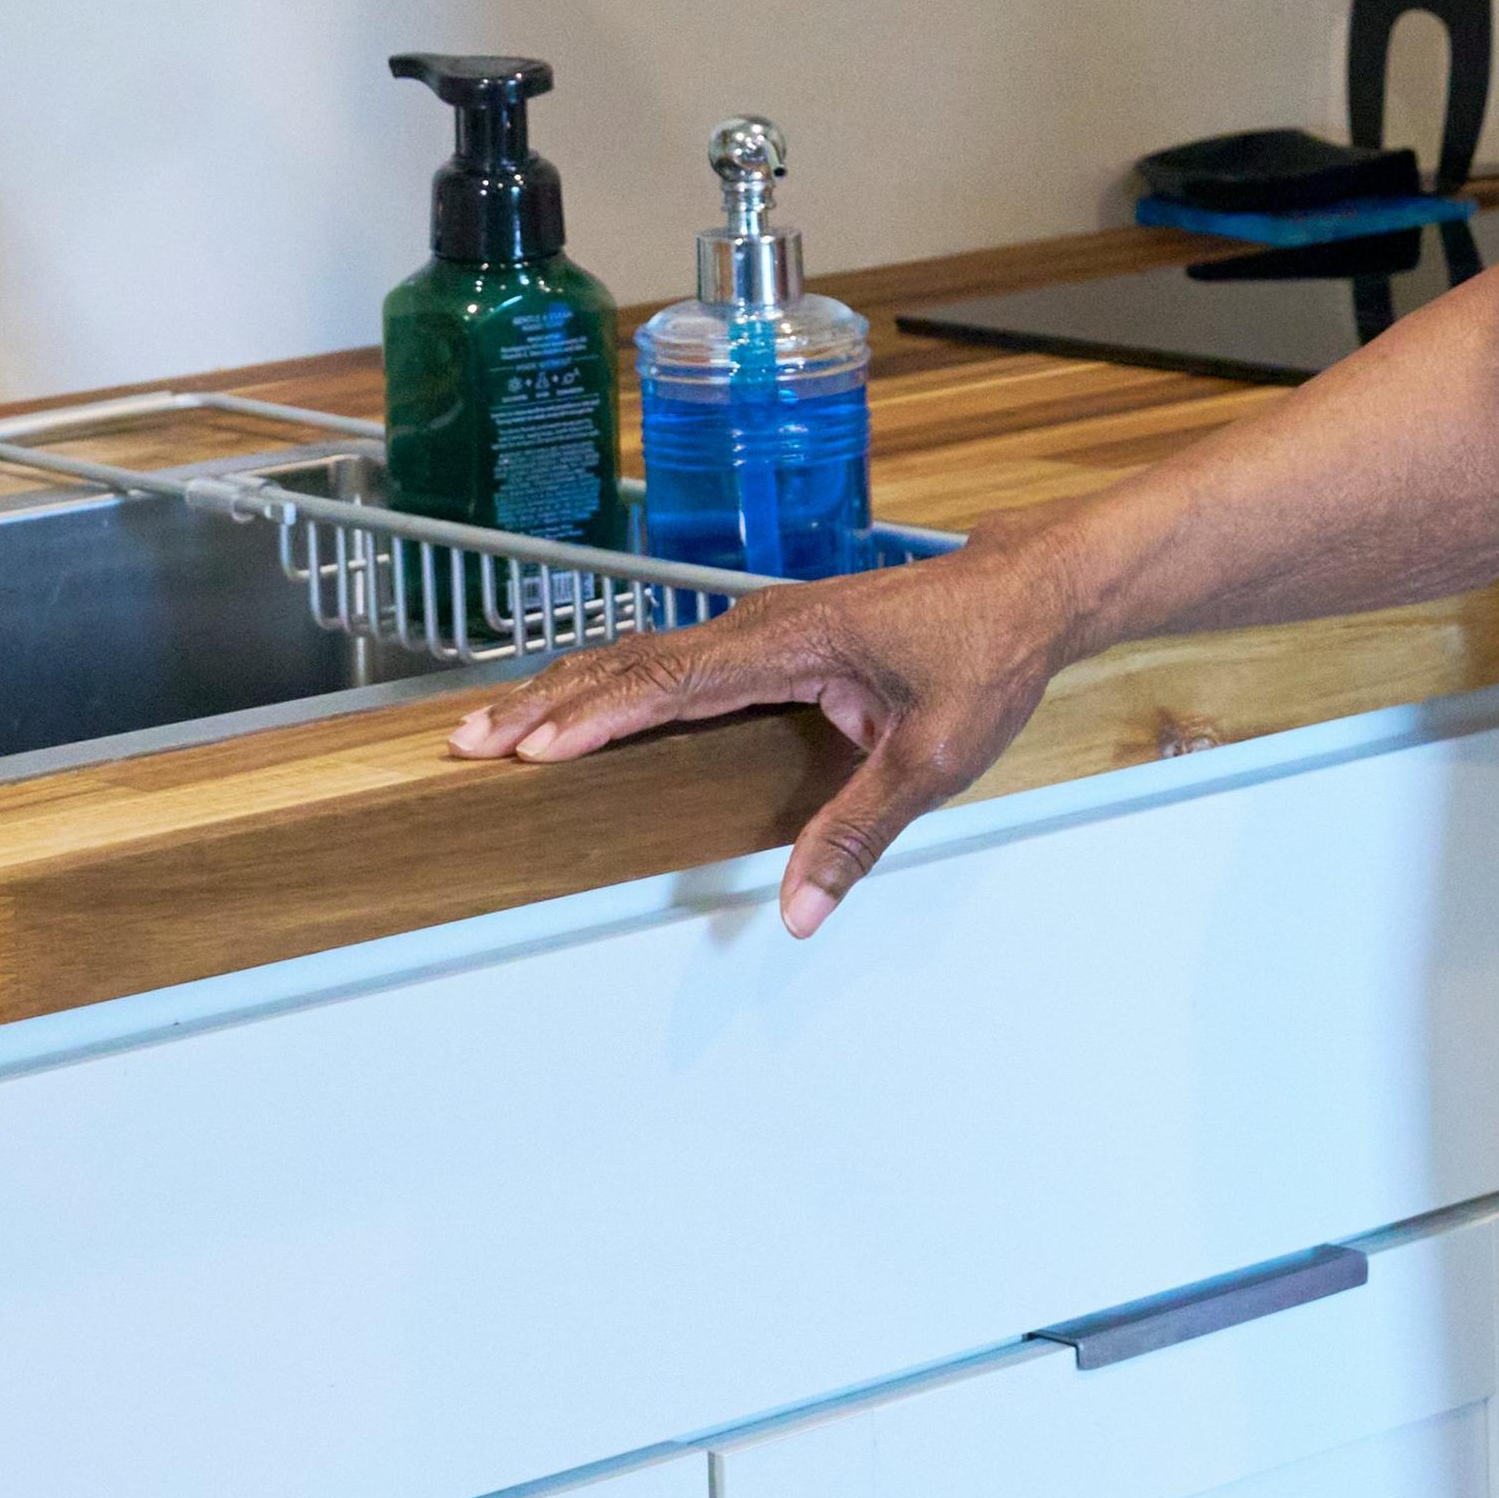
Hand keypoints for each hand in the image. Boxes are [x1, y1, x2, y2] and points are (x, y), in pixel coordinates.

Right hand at [443, 531, 1095, 931]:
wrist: (1028, 588)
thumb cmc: (988, 655)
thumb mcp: (935, 756)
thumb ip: (861, 830)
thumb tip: (802, 909)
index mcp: (791, 641)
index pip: (670, 681)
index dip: (597, 717)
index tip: (531, 748)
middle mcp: (762, 624)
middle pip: (631, 663)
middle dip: (547, 704)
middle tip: (469, 743)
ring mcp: (763, 626)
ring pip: (642, 657)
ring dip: (568, 692)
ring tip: (497, 729)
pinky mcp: (772, 638)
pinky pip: (672, 661)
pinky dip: (612, 684)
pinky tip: (584, 708)